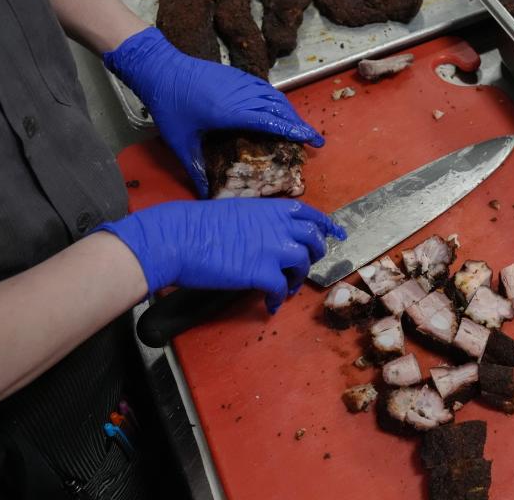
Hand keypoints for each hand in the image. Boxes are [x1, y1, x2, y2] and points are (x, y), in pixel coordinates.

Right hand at [95, 199, 345, 312]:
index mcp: (273, 209)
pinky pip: (281, 289)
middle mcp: (279, 226)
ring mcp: (273, 249)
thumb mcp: (237, 210)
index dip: (326, 226)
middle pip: (313, 241)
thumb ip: (260, 221)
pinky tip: (270, 304)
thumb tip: (267, 235)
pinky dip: (278, 298)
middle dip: (313, 255)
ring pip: (302, 265)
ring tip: (284, 289)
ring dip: (296, 279)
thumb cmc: (197, 223)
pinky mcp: (261, 272)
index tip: (336, 235)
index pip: (311, 215)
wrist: (177, 237)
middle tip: (302, 267)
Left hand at [103, 27, 322, 197]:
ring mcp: (240, 83)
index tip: (312, 140)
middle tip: (313, 140)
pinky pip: (265, 89)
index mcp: (230, 112)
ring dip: (291, 112)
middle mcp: (241, 95)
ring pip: (275, 97)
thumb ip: (194, 167)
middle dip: (299, 124)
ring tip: (300, 127)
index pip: (271, 121)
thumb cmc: (169, 105)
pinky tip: (280, 111)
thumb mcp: (179, 141)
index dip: (294, 130)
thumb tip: (203, 194)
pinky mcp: (237, 77)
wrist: (160, 68)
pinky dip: (278, 101)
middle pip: (279, 109)